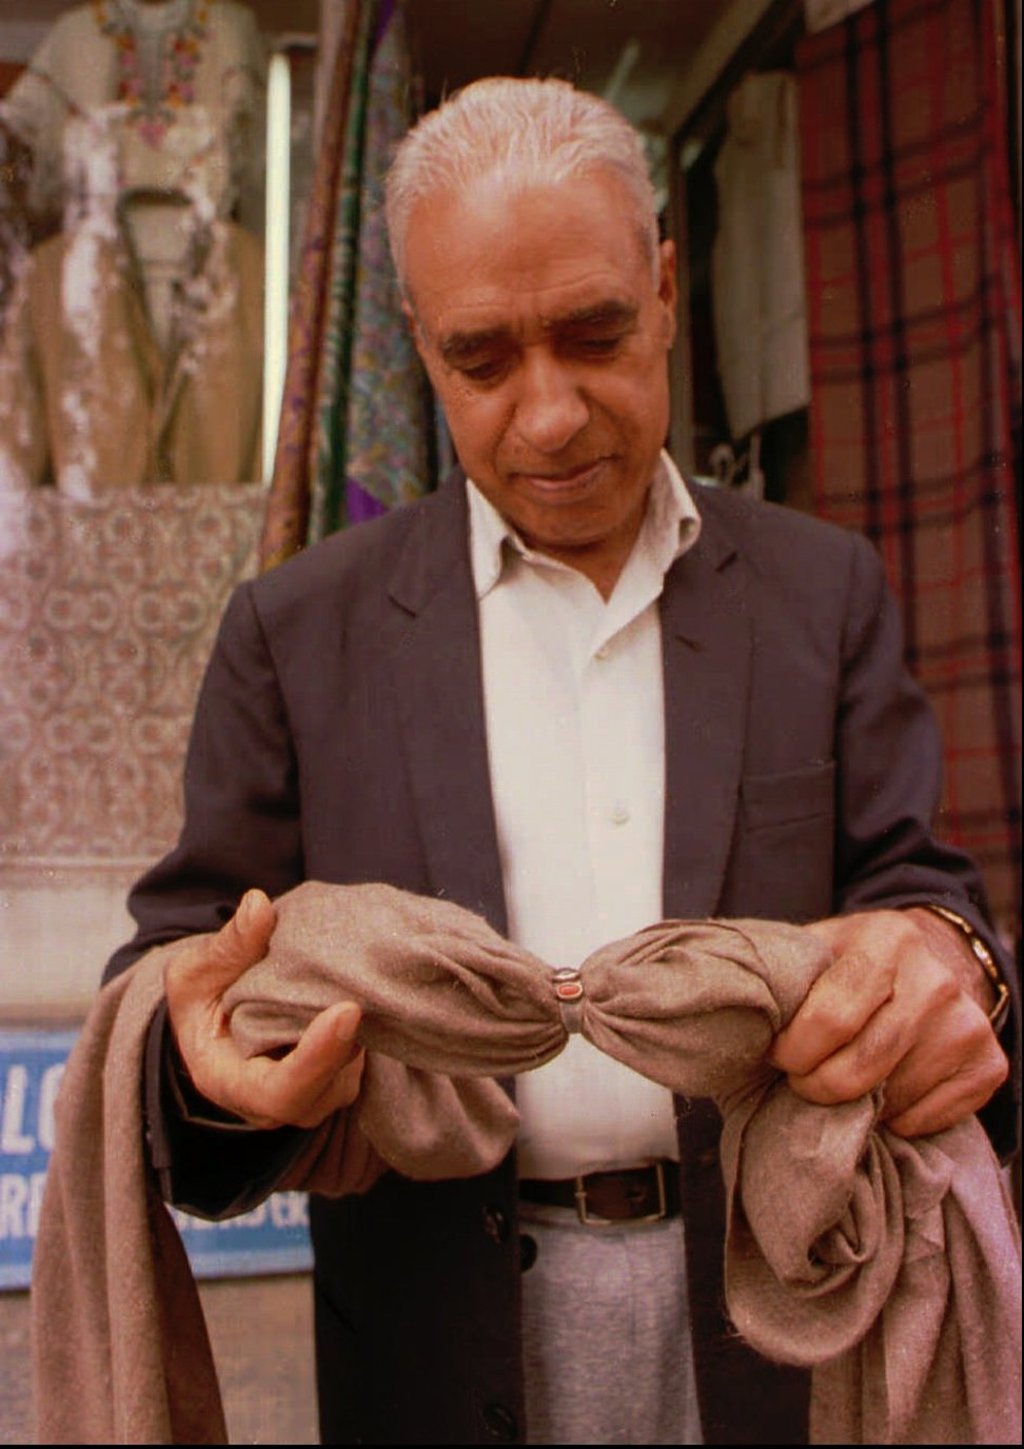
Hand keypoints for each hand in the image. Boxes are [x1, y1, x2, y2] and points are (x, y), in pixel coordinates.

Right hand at [164, 888, 364, 1129]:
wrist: (219, 1020)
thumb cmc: (203, 999)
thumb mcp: (197, 972)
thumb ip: (227, 945)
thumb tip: (258, 906)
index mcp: (231, 1083)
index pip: (281, 1091)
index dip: (317, 1057)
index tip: (347, 1010)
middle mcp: (275, 1104)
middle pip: (325, 1088)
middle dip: (347, 1043)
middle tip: (365, 994)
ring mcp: (312, 1095)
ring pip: (349, 1071)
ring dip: (361, 1031)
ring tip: (361, 980)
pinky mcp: (338, 1076)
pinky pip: (359, 1057)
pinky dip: (366, 1026)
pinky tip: (365, 987)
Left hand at [769, 907, 1007, 1136]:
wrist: (938, 958)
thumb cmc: (859, 959)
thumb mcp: (822, 944)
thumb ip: (785, 973)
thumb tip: (734, 1014)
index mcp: (887, 941)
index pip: (831, 1018)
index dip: (793, 1049)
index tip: (777, 1054)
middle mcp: (936, 982)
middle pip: (860, 1067)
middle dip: (815, 1085)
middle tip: (800, 1080)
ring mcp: (968, 1026)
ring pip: (891, 1098)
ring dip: (852, 1104)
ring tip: (838, 1080)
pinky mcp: (988, 1065)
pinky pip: (924, 1118)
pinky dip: (892, 1118)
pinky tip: (880, 1090)